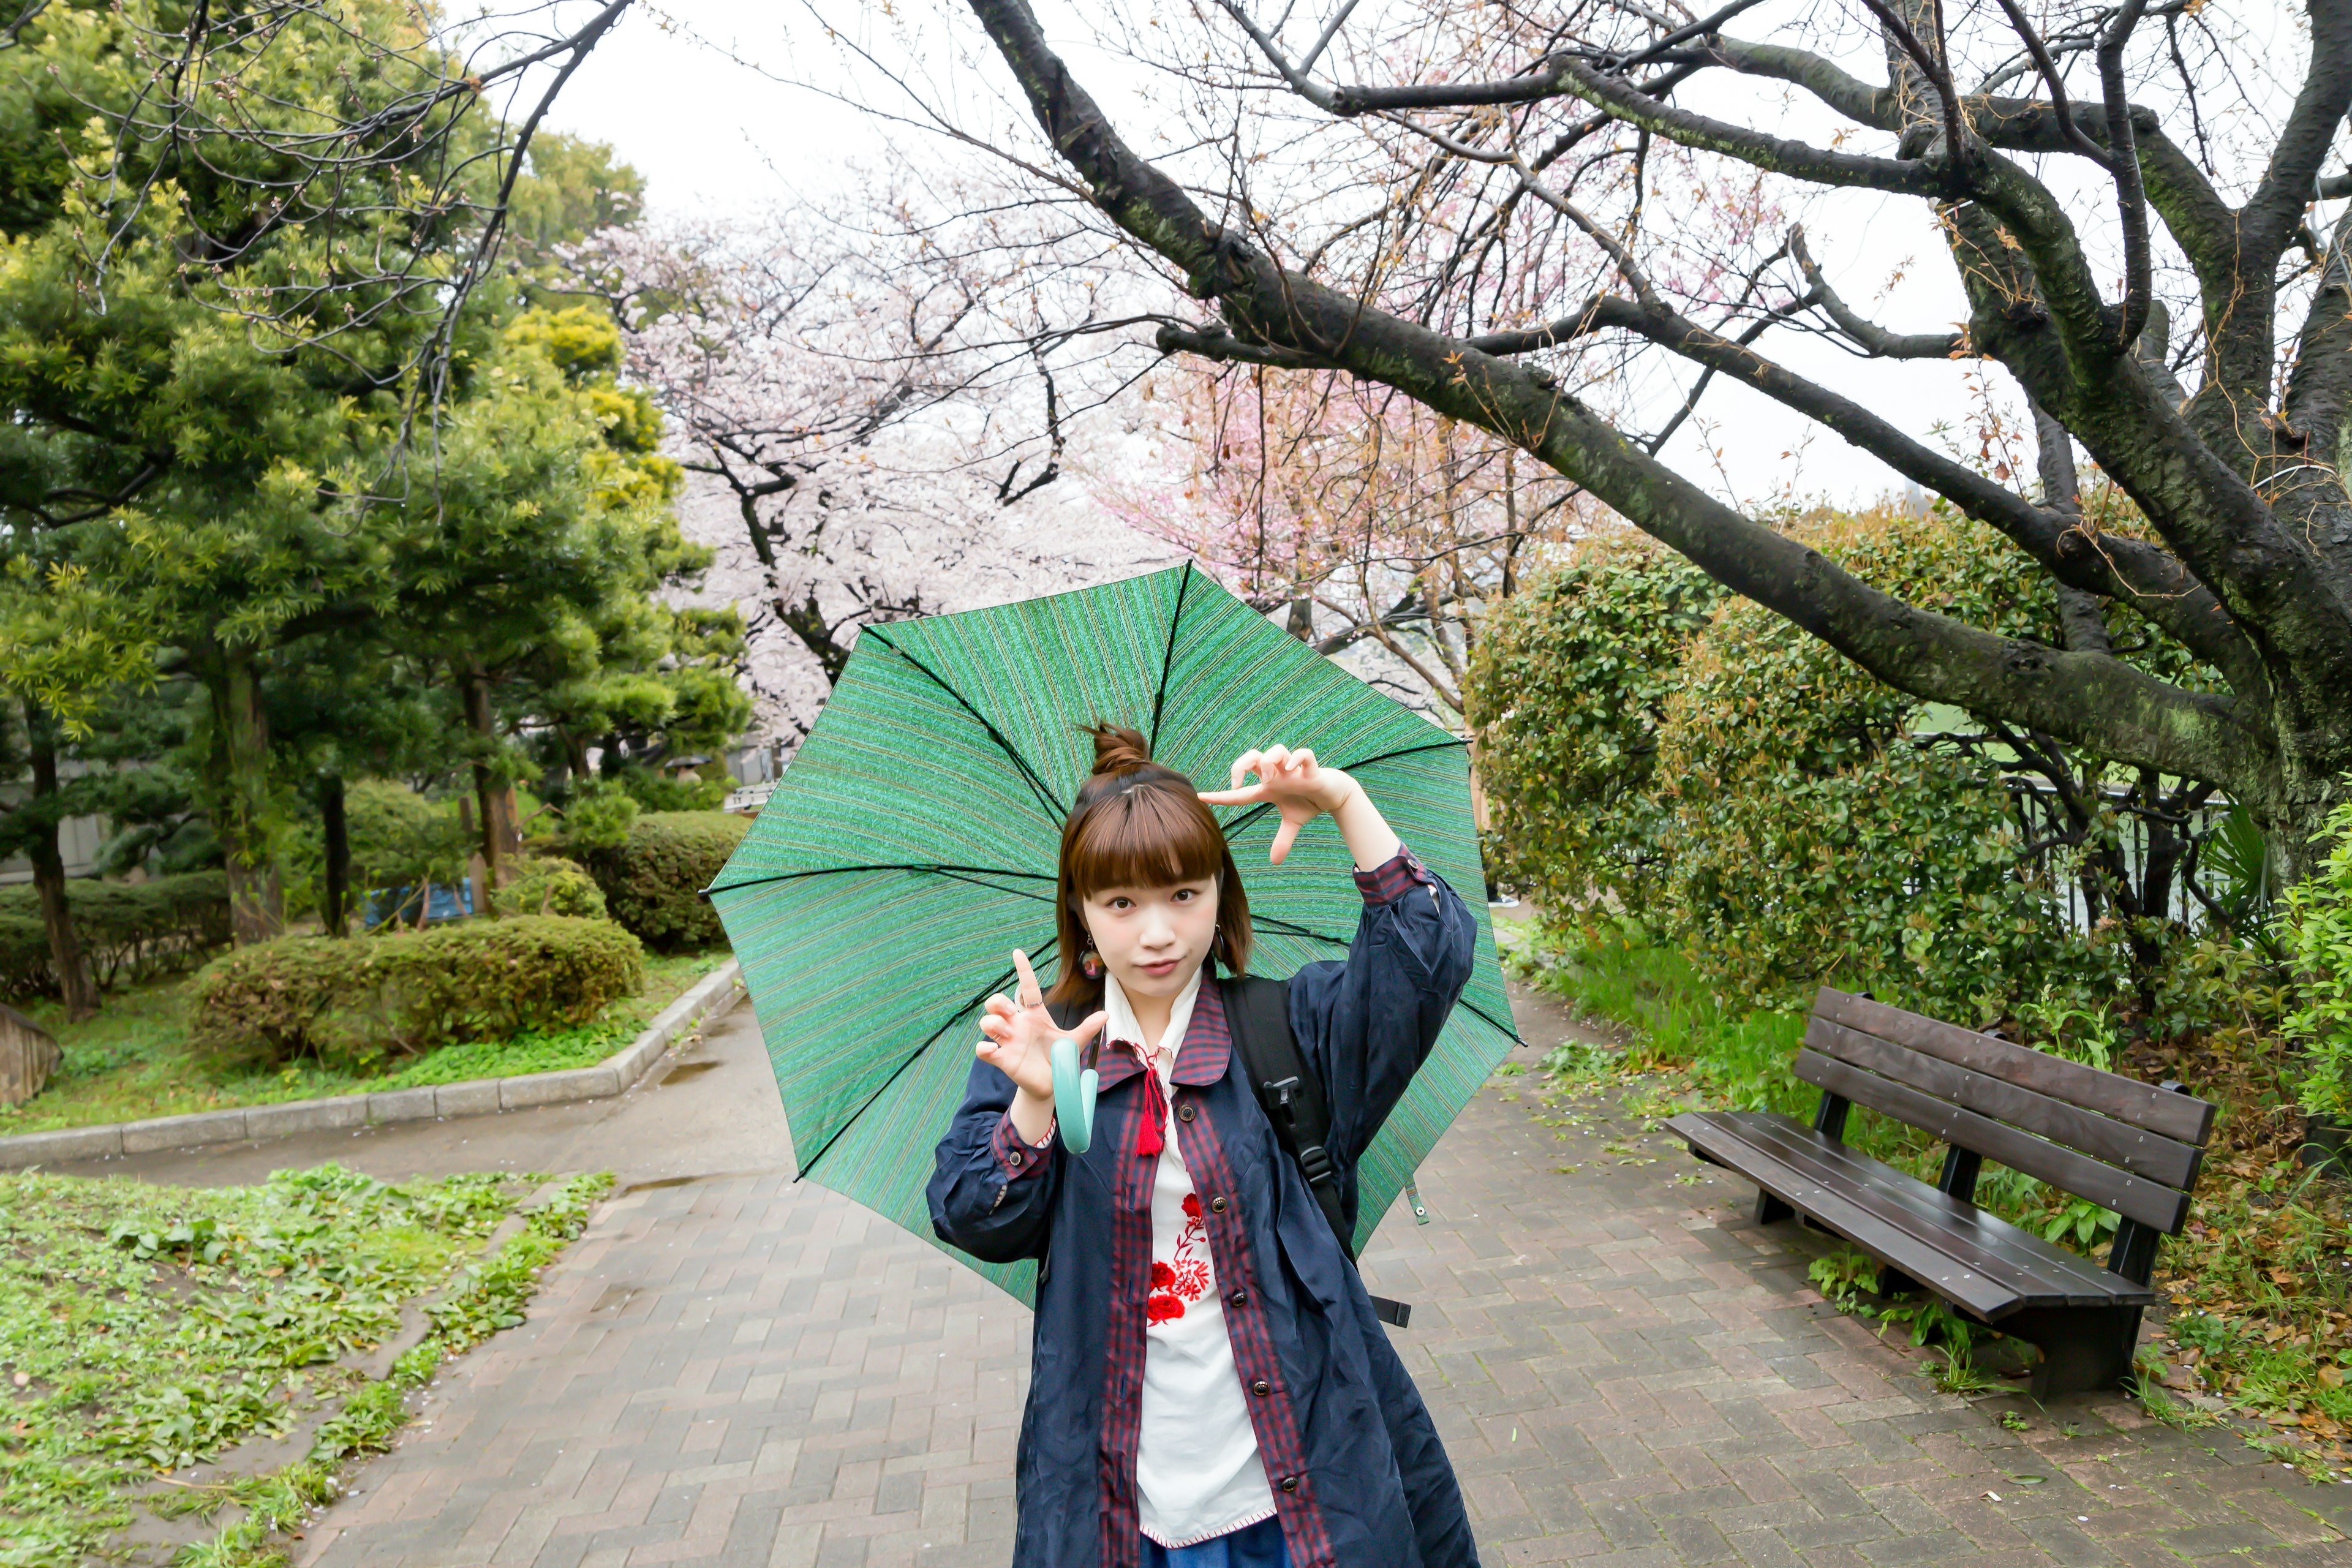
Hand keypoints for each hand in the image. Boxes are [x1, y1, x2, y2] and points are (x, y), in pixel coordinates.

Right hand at [975, 948, 1104, 1102]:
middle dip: (997, 1002)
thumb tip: (1106, 1014)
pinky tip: (991, 1048)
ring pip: (987, 1022)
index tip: (1018, 953)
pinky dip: (983, 1047)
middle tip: (1010, 1012)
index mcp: (1034, 1016)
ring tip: (1006, 1032)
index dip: (1023, 970)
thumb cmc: (1058, 1058)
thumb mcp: (1073, 1042)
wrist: (1052, 1085)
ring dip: (992, 1023)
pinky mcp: (1002, 1059)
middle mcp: (1018, 1025)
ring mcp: (1008, 1041)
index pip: (1027, 988)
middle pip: (997, 1003)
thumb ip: (1087, 1028)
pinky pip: (983, 1050)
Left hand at [1198, 744, 1359, 865]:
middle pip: (1252, 757)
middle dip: (1241, 765)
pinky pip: (1304, 754)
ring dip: (1270, 761)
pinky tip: (1292, 769)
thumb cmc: (1308, 802)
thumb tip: (1275, 861)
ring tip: (1272, 779)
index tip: (1201, 797)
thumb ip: (1283, 840)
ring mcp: (1294, 770)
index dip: (1220, 796)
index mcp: (1269, 787)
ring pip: (1276, 750)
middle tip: (1239, 783)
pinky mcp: (1312, 769)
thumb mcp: (1293, 823)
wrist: (1333, 793)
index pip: (1240, 792)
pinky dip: (1297, 759)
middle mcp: (1278, 774)